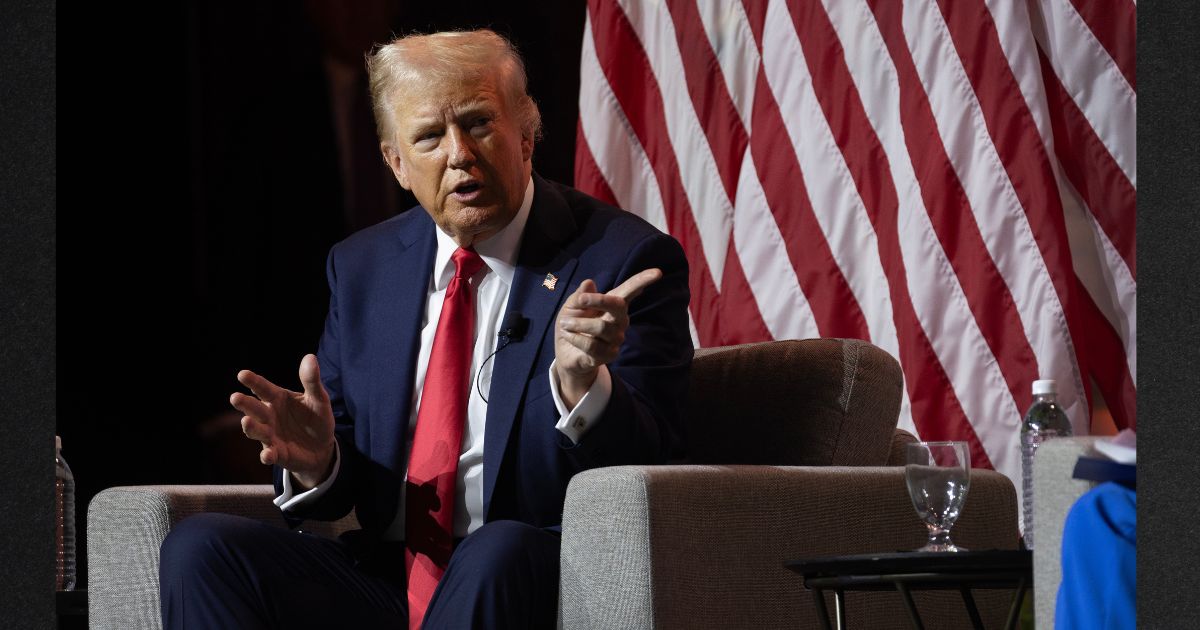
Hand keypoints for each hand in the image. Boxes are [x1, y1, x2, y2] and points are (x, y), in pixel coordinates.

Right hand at [230, 354, 335, 488]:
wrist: (322, 447)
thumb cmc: (316, 418)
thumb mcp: (318, 399)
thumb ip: (311, 381)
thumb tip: (310, 357)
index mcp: (277, 398)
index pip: (263, 388)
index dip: (253, 381)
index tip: (242, 374)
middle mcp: (269, 416)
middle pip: (254, 409)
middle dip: (244, 404)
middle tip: (235, 397)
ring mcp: (270, 435)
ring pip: (257, 431)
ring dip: (251, 427)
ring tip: (246, 422)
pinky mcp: (276, 454)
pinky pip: (269, 455)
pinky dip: (267, 455)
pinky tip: (267, 454)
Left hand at [554, 268, 662, 407]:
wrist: (566, 353)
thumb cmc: (572, 324)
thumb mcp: (571, 307)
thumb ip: (579, 296)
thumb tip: (589, 283)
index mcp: (613, 304)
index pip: (630, 290)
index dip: (643, 280)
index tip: (657, 272)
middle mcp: (619, 321)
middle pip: (618, 306)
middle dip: (599, 300)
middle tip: (580, 300)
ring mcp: (616, 338)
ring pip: (600, 327)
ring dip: (577, 323)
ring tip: (565, 323)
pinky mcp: (609, 355)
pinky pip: (592, 345)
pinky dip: (575, 337)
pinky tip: (569, 335)